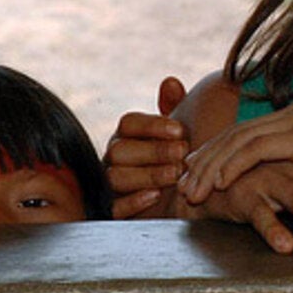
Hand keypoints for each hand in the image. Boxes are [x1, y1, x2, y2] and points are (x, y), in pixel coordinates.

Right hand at [106, 76, 188, 217]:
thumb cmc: (173, 159)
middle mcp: (114, 158)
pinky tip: (155, 196)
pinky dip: (133, 202)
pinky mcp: (112, 211)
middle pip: (120, 150)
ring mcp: (109, 184)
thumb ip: (173, 108)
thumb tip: (170, 82)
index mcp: (127, 136)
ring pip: (115, 177)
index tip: (180, 130)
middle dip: (153, 151)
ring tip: (175, 175)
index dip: (153, 125)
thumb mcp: (175, 134)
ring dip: (147, 175)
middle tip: (183, 152)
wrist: (173, 199)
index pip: (129, 123)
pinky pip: (113, 207)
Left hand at [178, 101, 292, 203]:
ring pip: (238, 140)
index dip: (221, 151)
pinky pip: (254, 150)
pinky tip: (217, 183)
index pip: (251, 131)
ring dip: (210, 166)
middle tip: (182, 181)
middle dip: (205, 158)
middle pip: (237, 132)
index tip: (199, 171)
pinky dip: (231, 165)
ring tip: (191, 190)